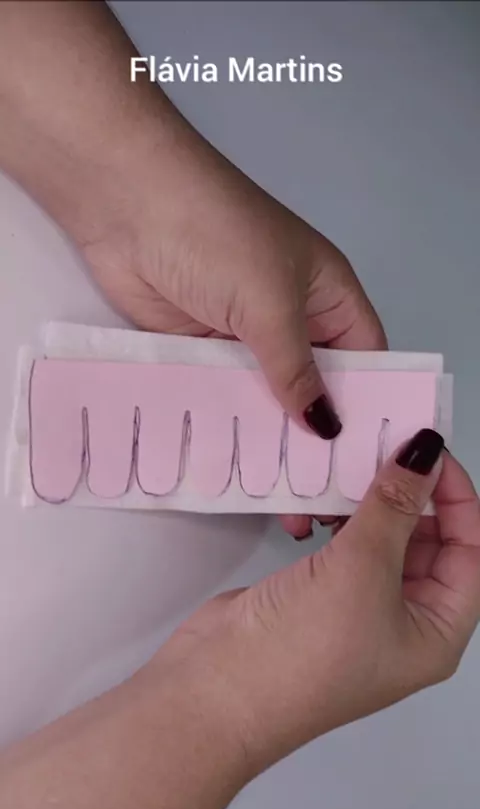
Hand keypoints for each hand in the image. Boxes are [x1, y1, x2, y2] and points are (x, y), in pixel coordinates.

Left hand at [77, 117, 385, 536]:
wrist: (129, 205)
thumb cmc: (220, 237)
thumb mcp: (272, 305)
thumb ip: (297, 371)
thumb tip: (325, 427)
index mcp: (328, 297)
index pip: (364, 360)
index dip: (370, 408)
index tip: (368, 464)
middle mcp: (291, 320)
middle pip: (314, 387)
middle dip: (317, 436)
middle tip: (320, 496)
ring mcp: (243, 336)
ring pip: (265, 398)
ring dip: (269, 438)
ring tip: (279, 496)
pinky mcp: (200, 349)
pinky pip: (222, 395)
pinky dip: (227, 425)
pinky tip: (231, 466)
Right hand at [151, 432, 479, 775]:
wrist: (216, 691)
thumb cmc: (304, 650)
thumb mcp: (362, 570)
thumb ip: (394, 505)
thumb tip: (425, 451)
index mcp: (437, 631)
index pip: (470, 553)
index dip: (457, 499)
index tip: (427, 450)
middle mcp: (404, 622)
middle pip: (428, 543)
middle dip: (407, 497)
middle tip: (382, 449)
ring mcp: (356, 608)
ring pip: (380, 540)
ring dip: (364, 507)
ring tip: (345, 474)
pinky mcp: (316, 595)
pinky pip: (341, 546)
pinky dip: (332, 521)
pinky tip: (314, 507)